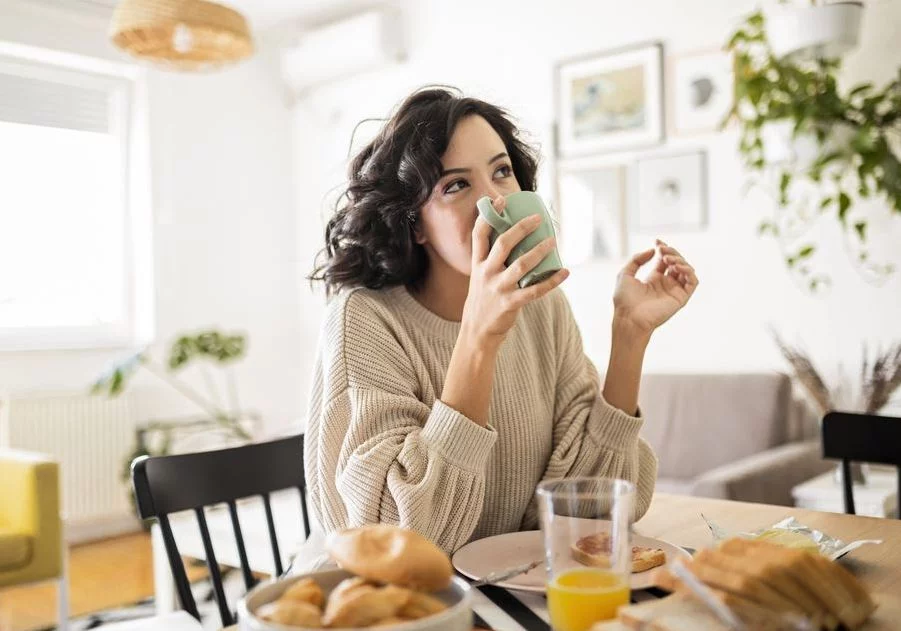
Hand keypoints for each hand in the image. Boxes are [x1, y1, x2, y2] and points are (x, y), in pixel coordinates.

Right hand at [462, 195, 569, 347]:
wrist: (477, 332)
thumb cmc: (484, 299)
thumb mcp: (480, 277)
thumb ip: (493, 260)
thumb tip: (516, 238)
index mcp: (478, 264)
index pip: (479, 235)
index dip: (489, 216)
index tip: (500, 201)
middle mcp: (486, 273)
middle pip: (503, 244)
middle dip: (520, 228)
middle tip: (538, 219)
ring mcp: (498, 289)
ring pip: (521, 265)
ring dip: (539, 251)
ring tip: (553, 241)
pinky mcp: (510, 304)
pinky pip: (534, 290)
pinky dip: (552, 281)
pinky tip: (564, 272)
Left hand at [612, 239, 697, 335]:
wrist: (628, 317)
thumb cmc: (624, 300)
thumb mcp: (625, 274)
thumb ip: (637, 259)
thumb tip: (653, 250)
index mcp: (654, 279)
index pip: (665, 260)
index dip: (663, 248)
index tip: (657, 241)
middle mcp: (666, 284)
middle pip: (677, 262)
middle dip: (671, 252)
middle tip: (662, 249)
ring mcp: (674, 291)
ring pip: (687, 270)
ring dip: (680, 260)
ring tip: (667, 258)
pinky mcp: (681, 299)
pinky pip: (693, 282)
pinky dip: (688, 271)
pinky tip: (676, 266)